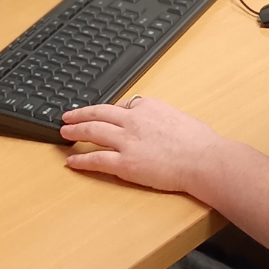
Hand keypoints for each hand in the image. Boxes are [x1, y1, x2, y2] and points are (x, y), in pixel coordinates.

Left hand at [60, 96, 222, 192]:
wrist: (204, 159)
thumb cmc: (199, 143)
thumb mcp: (179, 117)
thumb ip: (162, 118)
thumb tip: (158, 123)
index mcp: (148, 107)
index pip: (121, 105)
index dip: (108, 111)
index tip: (101, 114)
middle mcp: (133, 120)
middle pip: (99, 113)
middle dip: (80, 114)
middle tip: (67, 116)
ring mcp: (126, 141)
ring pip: (92, 131)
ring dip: (75, 131)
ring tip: (64, 132)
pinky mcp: (124, 163)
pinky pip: (96, 159)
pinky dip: (80, 159)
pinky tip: (71, 161)